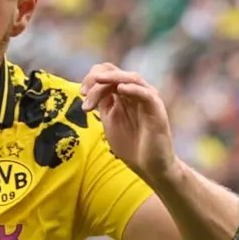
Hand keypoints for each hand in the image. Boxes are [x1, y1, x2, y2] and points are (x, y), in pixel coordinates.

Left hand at [78, 64, 177, 183]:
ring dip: (113, 79)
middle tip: (84, 93)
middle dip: (98, 79)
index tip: (81, 93)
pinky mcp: (157, 110)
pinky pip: (146, 94)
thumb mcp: (110, 122)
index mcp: (124, 96)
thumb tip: (88, 92)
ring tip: (98, 81)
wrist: (149, 165)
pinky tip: (120, 90)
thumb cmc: (130, 145)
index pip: (109, 75)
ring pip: (132, 79)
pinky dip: (134, 89)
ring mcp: (147, 100)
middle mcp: (136, 94)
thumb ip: (103, 106)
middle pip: (117, 74)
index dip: (93, 78)